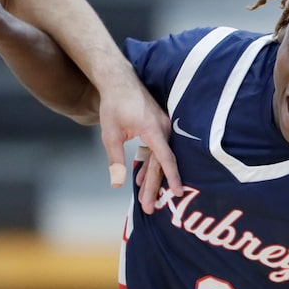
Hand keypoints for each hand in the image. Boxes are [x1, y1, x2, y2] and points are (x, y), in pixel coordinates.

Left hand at [97, 73, 181, 208]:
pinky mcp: (159, 127)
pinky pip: (158, 150)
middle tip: (149, 207)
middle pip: (161, 163)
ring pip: (160, 158)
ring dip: (152, 178)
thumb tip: (117, 184)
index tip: (177, 192)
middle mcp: (163, 128)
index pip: (165, 158)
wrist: (119, 81)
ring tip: (145, 199)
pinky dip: (150, 164)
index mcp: (153, 129)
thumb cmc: (114, 105)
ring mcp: (163, 127)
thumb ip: (115, 160)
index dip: (172, 177)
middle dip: (155, 187)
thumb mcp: (110, 135)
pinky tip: (142, 178)